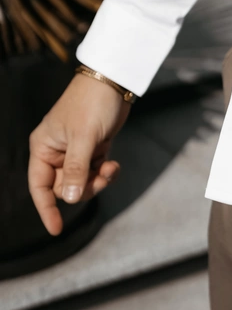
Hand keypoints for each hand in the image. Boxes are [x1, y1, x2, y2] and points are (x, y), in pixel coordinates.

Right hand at [28, 73, 131, 234]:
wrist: (114, 80)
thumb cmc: (92, 103)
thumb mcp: (83, 138)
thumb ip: (75, 170)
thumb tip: (67, 199)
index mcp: (43, 148)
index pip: (39, 186)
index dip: (46, 209)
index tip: (56, 229)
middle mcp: (57, 151)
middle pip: (64, 187)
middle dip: (83, 188)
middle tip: (101, 178)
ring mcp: (76, 150)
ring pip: (82, 181)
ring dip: (97, 181)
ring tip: (111, 169)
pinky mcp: (94, 146)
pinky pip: (95, 171)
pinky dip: (105, 173)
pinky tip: (114, 166)